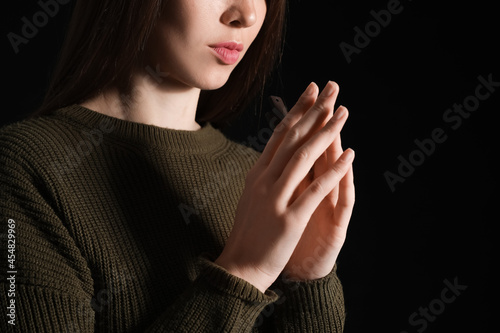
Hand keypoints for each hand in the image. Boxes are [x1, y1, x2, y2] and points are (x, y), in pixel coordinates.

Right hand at [215, 81, 353, 292]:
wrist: (239, 268)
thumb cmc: (248, 234)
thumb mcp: (251, 197)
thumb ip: (263, 175)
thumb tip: (274, 155)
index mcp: (256, 174)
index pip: (279, 135)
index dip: (297, 110)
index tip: (311, 91)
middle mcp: (264, 180)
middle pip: (292, 138)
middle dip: (314, 110)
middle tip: (332, 87)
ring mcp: (276, 198)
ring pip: (304, 157)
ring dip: (326, 132)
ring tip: (344, 113)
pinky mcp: (289, 219)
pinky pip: (316, 190)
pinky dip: (334, 171)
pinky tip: (350, 155)